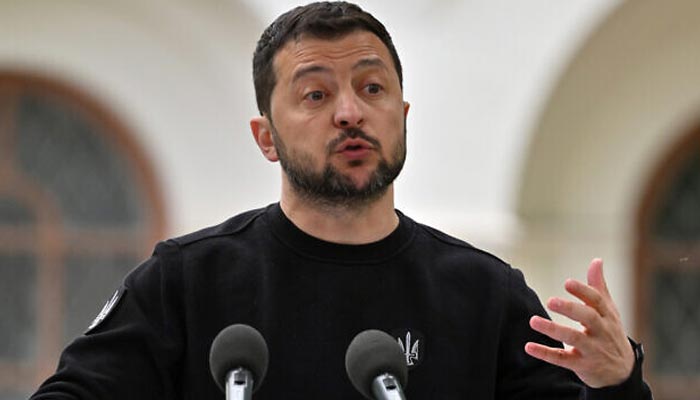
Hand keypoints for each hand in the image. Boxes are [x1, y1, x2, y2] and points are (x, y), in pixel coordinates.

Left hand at [524, 258, 634, 387]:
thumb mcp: (609, 311)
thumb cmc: (611, 333)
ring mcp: (593, 350)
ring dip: (553, 329)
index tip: (567, 282)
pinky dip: (545, 353)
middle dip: (570, 309)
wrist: (622, 373)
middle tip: (550, 301)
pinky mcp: (582, 365)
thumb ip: (599, 286)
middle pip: (588, 318)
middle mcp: (601, 332)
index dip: (583, 291)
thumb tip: (596, 260)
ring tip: (533, 321)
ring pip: (574, 338)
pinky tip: (529, 346)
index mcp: (607, 316)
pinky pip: (563, 359)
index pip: (597, 301)